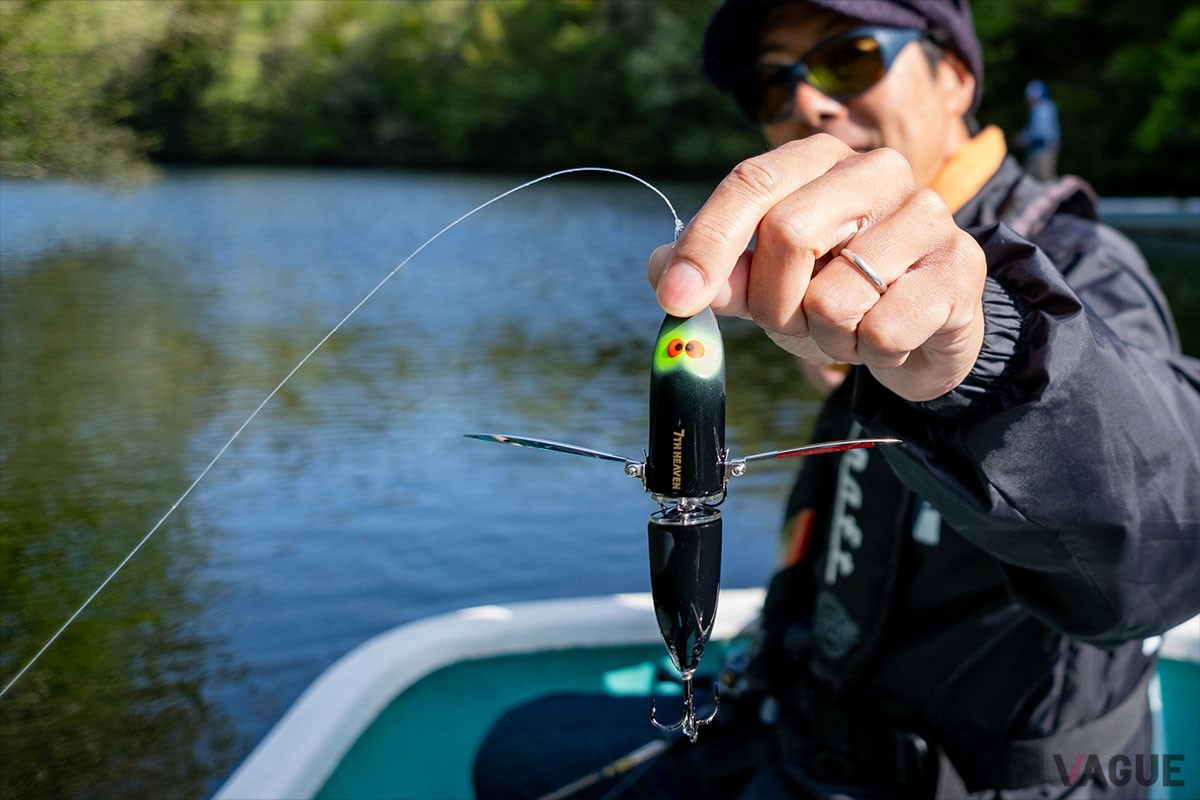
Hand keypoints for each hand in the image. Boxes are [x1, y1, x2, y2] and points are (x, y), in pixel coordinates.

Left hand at [647, 134, 986, 402]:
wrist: (926, 332)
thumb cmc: (838, 297)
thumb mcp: (768, 287)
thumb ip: (720, 278)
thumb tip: (665, 271)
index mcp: (819, 160)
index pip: (751, 185)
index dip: (707, 243)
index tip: (675, 299)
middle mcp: (877, 171)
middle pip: (788, 234)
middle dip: (775, 304)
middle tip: (796, 321)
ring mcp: (926, 216)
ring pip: (834, 295)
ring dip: (826, 335)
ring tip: (850, 326)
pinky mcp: (960, 269)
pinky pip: (882, 329)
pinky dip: (870, 352)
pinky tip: (888, 336)